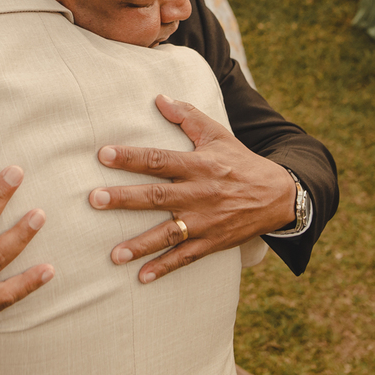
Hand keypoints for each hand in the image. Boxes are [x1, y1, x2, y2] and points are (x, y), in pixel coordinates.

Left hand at [88, 96, 295, 283]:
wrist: (278, 196)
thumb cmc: (240, 161)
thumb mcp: (217, 134)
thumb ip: (187, 116)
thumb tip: (159, 97)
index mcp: (198, 165)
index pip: (159, 159)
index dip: (131, 157)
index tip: (104, 155)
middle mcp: (199, 194)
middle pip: (157, 197)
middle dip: (125, 199)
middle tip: (96, 200)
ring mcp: (205, 221)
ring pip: (168, 233)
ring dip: (141, 245)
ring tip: (115, 255)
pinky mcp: (212, 242)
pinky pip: (185, 257)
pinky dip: (164, 268)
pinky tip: (142, 277)